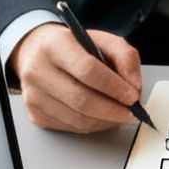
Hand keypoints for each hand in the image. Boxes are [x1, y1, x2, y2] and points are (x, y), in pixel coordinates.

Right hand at [9, 23, 142, 132]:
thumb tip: (134, 87)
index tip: (132, 97)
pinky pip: (71, 128)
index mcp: (54, 45)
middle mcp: (38, 70)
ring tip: (119, 115)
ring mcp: (34, 95)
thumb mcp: (101, 40)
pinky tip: (101, 117)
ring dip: (105, 121)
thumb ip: (124, 57)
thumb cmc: (71, 47)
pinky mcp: (36, 114)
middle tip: (131, 113)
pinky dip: (92, 126)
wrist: (36, 53)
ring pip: (78, 119)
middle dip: (113, 111)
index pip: (88, 70)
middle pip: (82, 100)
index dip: (114, 87)